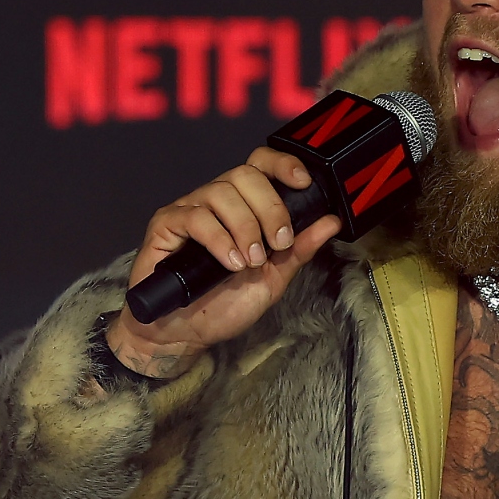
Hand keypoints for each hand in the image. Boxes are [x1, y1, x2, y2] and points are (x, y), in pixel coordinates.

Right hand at [108, 147, 341, 378]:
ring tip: (250, 262)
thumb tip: (332, 221)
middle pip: (245, 175)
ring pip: (222, 192)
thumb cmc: (224, 303)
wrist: (187, 333)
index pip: (261, 165)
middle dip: (270, 209)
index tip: (303, 184)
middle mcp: (216, 200)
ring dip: (245, 228)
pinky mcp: (166, 224)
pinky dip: (219, 240)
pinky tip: (230, 263)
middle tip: (277, 244)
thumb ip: (300, 248)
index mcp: (243, 205)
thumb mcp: (274, 277)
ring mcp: (189, 209)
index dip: (283, 165)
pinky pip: (195, 217)